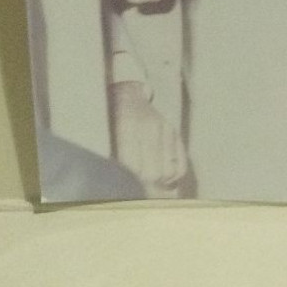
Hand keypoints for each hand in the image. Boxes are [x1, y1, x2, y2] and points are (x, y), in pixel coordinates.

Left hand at [109, 80, 188, 196]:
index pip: (133, 169)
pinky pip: (181, 164)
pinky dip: (173, 176)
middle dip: (144, 186)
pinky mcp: (174, 132)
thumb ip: (114, 160)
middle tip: (135, 188)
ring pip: (169, 171)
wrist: (126, 95)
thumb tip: (123, 189)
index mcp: (127, 128)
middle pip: (153, 173)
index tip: (124, 191)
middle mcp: (150, 128)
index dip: (129, 184)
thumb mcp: (106, 135)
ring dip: (159, 182)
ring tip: (149, 183)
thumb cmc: (110, 121)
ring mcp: (165, 129)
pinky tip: (163, 178)